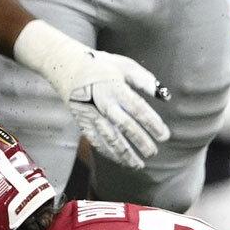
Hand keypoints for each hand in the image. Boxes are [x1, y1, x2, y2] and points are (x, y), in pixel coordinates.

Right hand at [14, 20, 169, 168]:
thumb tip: (164, 96)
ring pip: (108, 137)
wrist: (64, 65)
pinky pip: (95, 140)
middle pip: (124, 125)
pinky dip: (108, 152)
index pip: (137, 108)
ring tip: (138, 164)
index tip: (164, 135)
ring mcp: (90, 112)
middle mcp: (102, 101)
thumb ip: (144, 80)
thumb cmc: (98, 64)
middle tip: (153, 152)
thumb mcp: (123, 64)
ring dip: (124, 153)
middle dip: (140, 141)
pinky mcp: (81, 120)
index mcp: (114, 86)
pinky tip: (120, 159)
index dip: (152, 123)